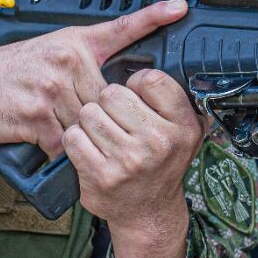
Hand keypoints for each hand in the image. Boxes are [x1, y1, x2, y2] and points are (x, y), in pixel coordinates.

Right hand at [0, 0, 189, 153]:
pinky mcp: (39, 116)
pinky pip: (65, 143)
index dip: (152, 17)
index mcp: (74, 44)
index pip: (120, 29)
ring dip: (77, 133)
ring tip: (53, 122)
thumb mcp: (51, 48)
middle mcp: (66, 61)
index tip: (179, 7)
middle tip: (68, 111)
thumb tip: (118, 83)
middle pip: (107, 97)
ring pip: (88, 123)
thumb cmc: (11, 70)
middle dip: (96, 113)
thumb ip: (87, 57)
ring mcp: (53, 88)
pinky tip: (42, 135)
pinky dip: (57, 147)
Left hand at [64, 69, 200, 257]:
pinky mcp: (100, 175)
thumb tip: (162, 44)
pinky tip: (90, 150)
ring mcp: (128, 161)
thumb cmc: (161, 164)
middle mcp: (158, 143)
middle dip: (109, 103)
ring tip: (103, 136)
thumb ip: (173, 97)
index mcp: (182, 126)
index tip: (136, 95)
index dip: (136, 83)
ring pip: (89, 113)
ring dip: (90, 121)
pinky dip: (76, 141)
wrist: (148, 212)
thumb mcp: (183, 130)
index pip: (150, 78)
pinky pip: (73, 137)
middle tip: (117, 121)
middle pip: (112, 93)